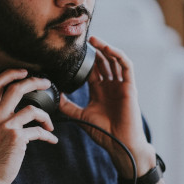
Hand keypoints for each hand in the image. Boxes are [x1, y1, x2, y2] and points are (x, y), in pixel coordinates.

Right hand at [0, 69, 58, 183]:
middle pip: (16, 88)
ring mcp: (6, 126)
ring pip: (32, 109)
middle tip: (45, 83)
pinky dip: (48, 135)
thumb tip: (16, 110)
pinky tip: (51, 140)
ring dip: (46, 116)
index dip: (10, 73)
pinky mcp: (17, 138)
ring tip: (50, 124)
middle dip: (34, 81)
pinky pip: (38, 131)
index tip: (23, 71)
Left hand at [59, 36, 155, 176]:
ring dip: (105, 49)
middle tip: (83, 40)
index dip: (85, 59)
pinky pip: (126, 66)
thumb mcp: (80, 116)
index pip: (93, 70)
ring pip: (114, 61)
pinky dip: (118, 56)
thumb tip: (54, 96)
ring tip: (94, 40)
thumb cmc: (104, 132)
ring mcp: (121, 85)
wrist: (120, 144)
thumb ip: (67, 106)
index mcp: (100, 91)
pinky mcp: (130, 86)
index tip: (73, 50)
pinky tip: (108, 49)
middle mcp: (111, 86)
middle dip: (95, 50)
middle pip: (103, 62)